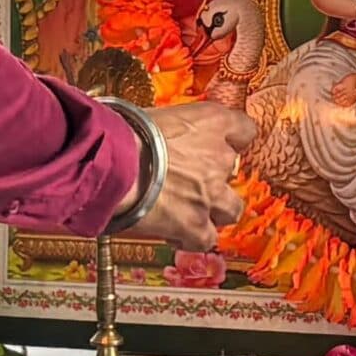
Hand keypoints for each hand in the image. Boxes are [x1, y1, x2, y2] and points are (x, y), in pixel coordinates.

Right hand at [122, 101, 255, 250]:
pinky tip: (174, 232)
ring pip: (231, 209)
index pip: (244, 128)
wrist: (111, 164)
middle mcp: (219, 156)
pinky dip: (192, 238)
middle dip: (215, 178)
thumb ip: (169, 128)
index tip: (221, 144)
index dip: (233, 140)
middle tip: (192, 181)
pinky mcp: (196, 224)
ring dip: (213, 211)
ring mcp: (211, 193)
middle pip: (233, 171)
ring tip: (190, 210)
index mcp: (211, 122)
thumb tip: (158, 136)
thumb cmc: (122, 134)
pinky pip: (205, 238)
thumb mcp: (152, 116)